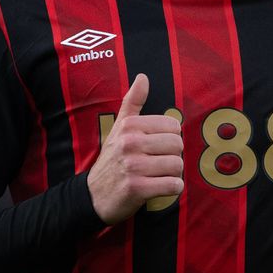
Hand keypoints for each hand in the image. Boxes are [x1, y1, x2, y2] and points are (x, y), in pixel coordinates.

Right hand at [87, 73, 183, 223]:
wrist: (94, 195)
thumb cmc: (113, 159)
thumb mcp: (118, 128)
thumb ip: (132, 102)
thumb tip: (143, 77)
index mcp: (129, 125)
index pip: (173, 125)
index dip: (169, 138)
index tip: (156, 147)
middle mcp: (130, 143)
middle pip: (178, 145)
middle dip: (173, 156)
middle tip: (158, 163)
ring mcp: (133, 166)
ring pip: (177, 165)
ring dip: (173, 174)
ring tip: (157, 175)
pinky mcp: (137, 188)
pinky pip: (173, 185)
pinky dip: (172, 188)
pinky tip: (160, 187)